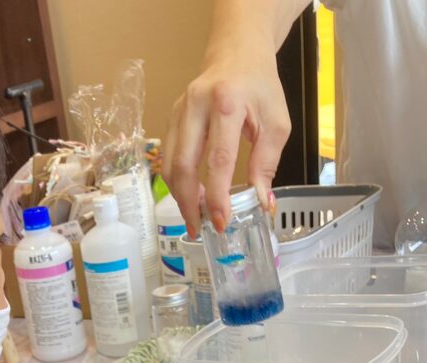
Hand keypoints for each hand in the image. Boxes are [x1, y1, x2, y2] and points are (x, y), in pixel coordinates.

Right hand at [164, 49, 290, 235]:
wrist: (237, 53)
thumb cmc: (259, 87)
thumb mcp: (276, 123)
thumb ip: (267, 163)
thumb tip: (261, 203)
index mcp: (227, 103)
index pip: (218, 160)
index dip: (217, 196)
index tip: (222, 222)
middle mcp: (196, 105)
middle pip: (183, 165)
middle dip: (189, 203)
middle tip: (199, 228)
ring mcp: (178, 111)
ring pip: (169, 164)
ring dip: (179, 196)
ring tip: (194, 217)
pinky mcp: (171, 118)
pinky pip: (167, 157)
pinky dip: (176, 182)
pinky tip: (189, 196)